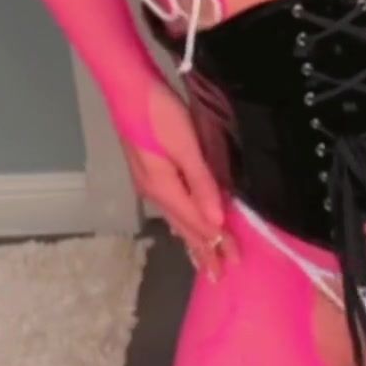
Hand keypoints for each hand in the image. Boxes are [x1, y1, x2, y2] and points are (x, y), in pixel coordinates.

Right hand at [120, 79, 239, 280]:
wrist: (129, 88)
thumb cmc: (160, 114)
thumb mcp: (186, 146)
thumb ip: (201, 183)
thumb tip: (217, 223)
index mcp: (165, 189)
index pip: (197, 223)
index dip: (218, 242)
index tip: (237, 261)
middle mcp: (155, 192)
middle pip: (184, 227)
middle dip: (204, 250)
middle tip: (220, 276)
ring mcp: (149, 182)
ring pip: (176, 218)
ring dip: (192, 239)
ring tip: (203, 261)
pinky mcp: (149, 170)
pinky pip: (170, 207)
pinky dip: (181, 222)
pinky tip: (181, 224)